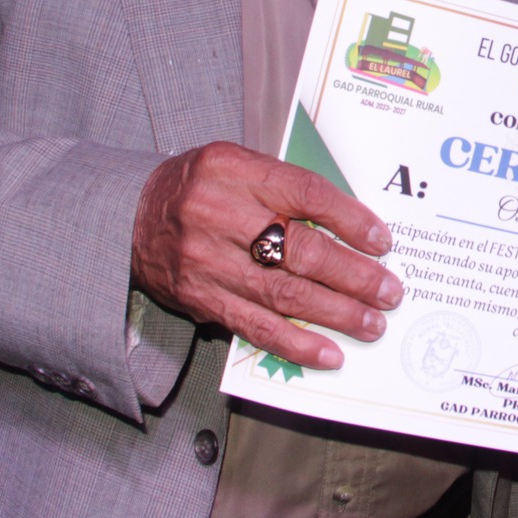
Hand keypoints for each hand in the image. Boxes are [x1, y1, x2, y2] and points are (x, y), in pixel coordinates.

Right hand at [131, 141, 401, 369]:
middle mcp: (218, 213)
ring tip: (371, 323)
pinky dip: (295, 343)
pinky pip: (254, 326)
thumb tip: (350, 223)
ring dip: (335, 313)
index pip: (305, 193)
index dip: (350, 219)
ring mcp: (207, 261)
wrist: (128, 216)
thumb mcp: (236, 165)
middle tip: (388, 291)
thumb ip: (284, 186)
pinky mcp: (200, 299)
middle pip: (300, 248)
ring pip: (283, 294)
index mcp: (234, 169)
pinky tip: (328, 353)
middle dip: (353, 275)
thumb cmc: (198, 187)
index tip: (382, 241)